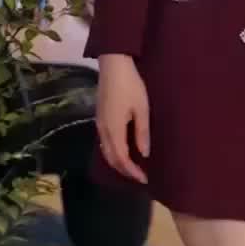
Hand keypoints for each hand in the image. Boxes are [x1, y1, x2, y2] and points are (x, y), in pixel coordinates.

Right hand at [96, 53, 149, 182]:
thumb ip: (142, 132)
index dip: (132, 171)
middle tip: (140, 177)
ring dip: (118, 162)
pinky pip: (105, 143)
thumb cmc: (131, 86)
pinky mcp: (99, 118)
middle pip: (111, 158)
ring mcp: (99, 124)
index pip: (121, 158)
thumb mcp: (142, 109)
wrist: (113, 66)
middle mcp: (103, 130)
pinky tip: (124, 151)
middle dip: (125, 170)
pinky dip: (114, 152)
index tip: (145, 179)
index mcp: (113, 129)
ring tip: (133, 168)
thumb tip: (144, 154)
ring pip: (106, 151)